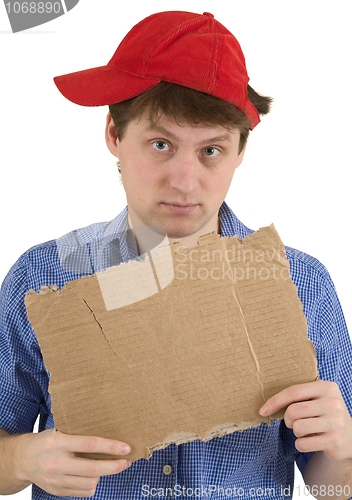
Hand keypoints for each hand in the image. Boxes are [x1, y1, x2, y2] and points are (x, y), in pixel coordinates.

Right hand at [13, 428, 131, 496]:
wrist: (23, 459)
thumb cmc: (46, 441)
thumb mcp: (60, 431)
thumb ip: (79, 435)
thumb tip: (108, 435)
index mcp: (58, 443)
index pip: (90, 444)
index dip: (110, 446)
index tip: (125, 447)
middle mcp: (56, 463)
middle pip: (92, 469)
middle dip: (114, 466)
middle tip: (127, 461)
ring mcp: (56, 480)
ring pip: (89, 483)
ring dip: (103, 475)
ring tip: (108, 466)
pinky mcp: (56, 491)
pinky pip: (82, 491)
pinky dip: (92, 484)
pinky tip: (93, 475)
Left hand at [259, 380, 351, 460]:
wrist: (350, 436)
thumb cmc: (324, 414)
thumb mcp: (317, 398)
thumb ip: (298, 395)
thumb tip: (265, 405)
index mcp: (326, 387)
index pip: (293, 392)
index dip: (274, 401)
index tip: (262, 411)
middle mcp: (333, 403)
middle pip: (293, 411)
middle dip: (288, 420)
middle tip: (295, 422)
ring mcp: (336, 422)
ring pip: (297, 428)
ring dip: (296, 432)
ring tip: (306, 431)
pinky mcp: (335, 441)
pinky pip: (303, 444)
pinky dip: (301, 445)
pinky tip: (311, 441)